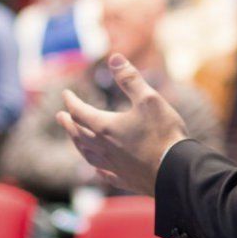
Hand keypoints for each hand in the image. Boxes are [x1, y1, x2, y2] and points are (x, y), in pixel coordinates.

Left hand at [58, 55, 189, 195]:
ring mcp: (113, 166)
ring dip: (77, 144)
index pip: (80, 112)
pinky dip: (96, 167)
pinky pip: (103, 173)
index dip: (71, 101)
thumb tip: (114, 58)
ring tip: (74, 139)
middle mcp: (104, 148)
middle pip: (79, 134)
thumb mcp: (149, 98)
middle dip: (68, 123)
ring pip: (87, 155)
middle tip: (60, 117)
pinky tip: (96, 168)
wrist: (176, 171)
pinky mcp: (124, 179)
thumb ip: (130, 79)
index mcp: (106, 127)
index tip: (66, 94)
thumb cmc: (163, 133)